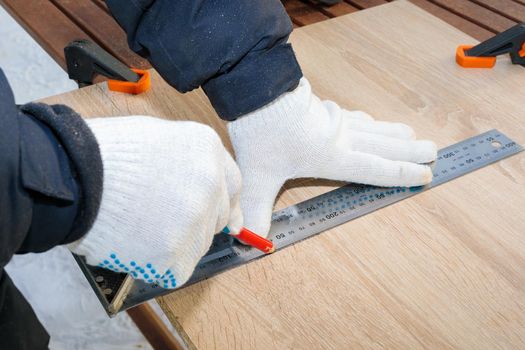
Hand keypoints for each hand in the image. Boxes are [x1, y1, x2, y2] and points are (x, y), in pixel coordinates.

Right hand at [68, 116, 242, 287]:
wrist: (71, 176)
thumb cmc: (107, 153)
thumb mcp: (159, 137)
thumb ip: (194, 164)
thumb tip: (220, 200)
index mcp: (208, 151)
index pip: (232, 186)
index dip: (222, 202)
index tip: (220, 216)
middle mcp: (210, 184)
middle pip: (218, 217)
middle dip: (196, 221)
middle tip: (162, 219)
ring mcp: (195, 221)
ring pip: (199, 244)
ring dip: (177, 242)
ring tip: (141, 227)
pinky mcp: (175, 255)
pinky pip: (178, 268)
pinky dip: (161, 264)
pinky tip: (138, 246)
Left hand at [228, 78, 436, 235]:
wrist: (256, 91)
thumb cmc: (262, 135)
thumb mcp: (257, 178)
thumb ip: (255, 210)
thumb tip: (250, 241)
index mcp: (333, 157)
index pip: (374, 170)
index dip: (400, 175)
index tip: (424, 176)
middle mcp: (341, 138)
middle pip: (384, 146)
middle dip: (410, 151)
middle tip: (434, 152)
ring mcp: (335, 120)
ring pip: (374, 128)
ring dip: (395, 134)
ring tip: (413, 136)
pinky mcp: (325, 107)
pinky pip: (356, 117)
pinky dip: (370, 122)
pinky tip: (371, 121)